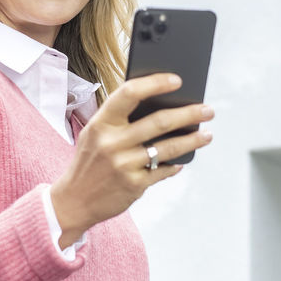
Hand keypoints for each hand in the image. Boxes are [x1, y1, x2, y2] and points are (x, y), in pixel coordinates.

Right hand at [50, 73, 213, 247]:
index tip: (177, 80)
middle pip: (159, 121)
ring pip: (168, 147)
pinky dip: (176, 163)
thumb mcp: (94, 133)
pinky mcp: (134, 185)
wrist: (73, 200)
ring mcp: (124, 165)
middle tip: (207, 109)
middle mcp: (112, 142)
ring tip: (206, 134)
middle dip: (188, 114)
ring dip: (192, 139)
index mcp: (101, 123)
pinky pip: (163, 170)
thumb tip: (158, 104)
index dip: (155, 83)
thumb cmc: (89, 161)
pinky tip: (183, 159)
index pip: (130, 93)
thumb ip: (118, 119)